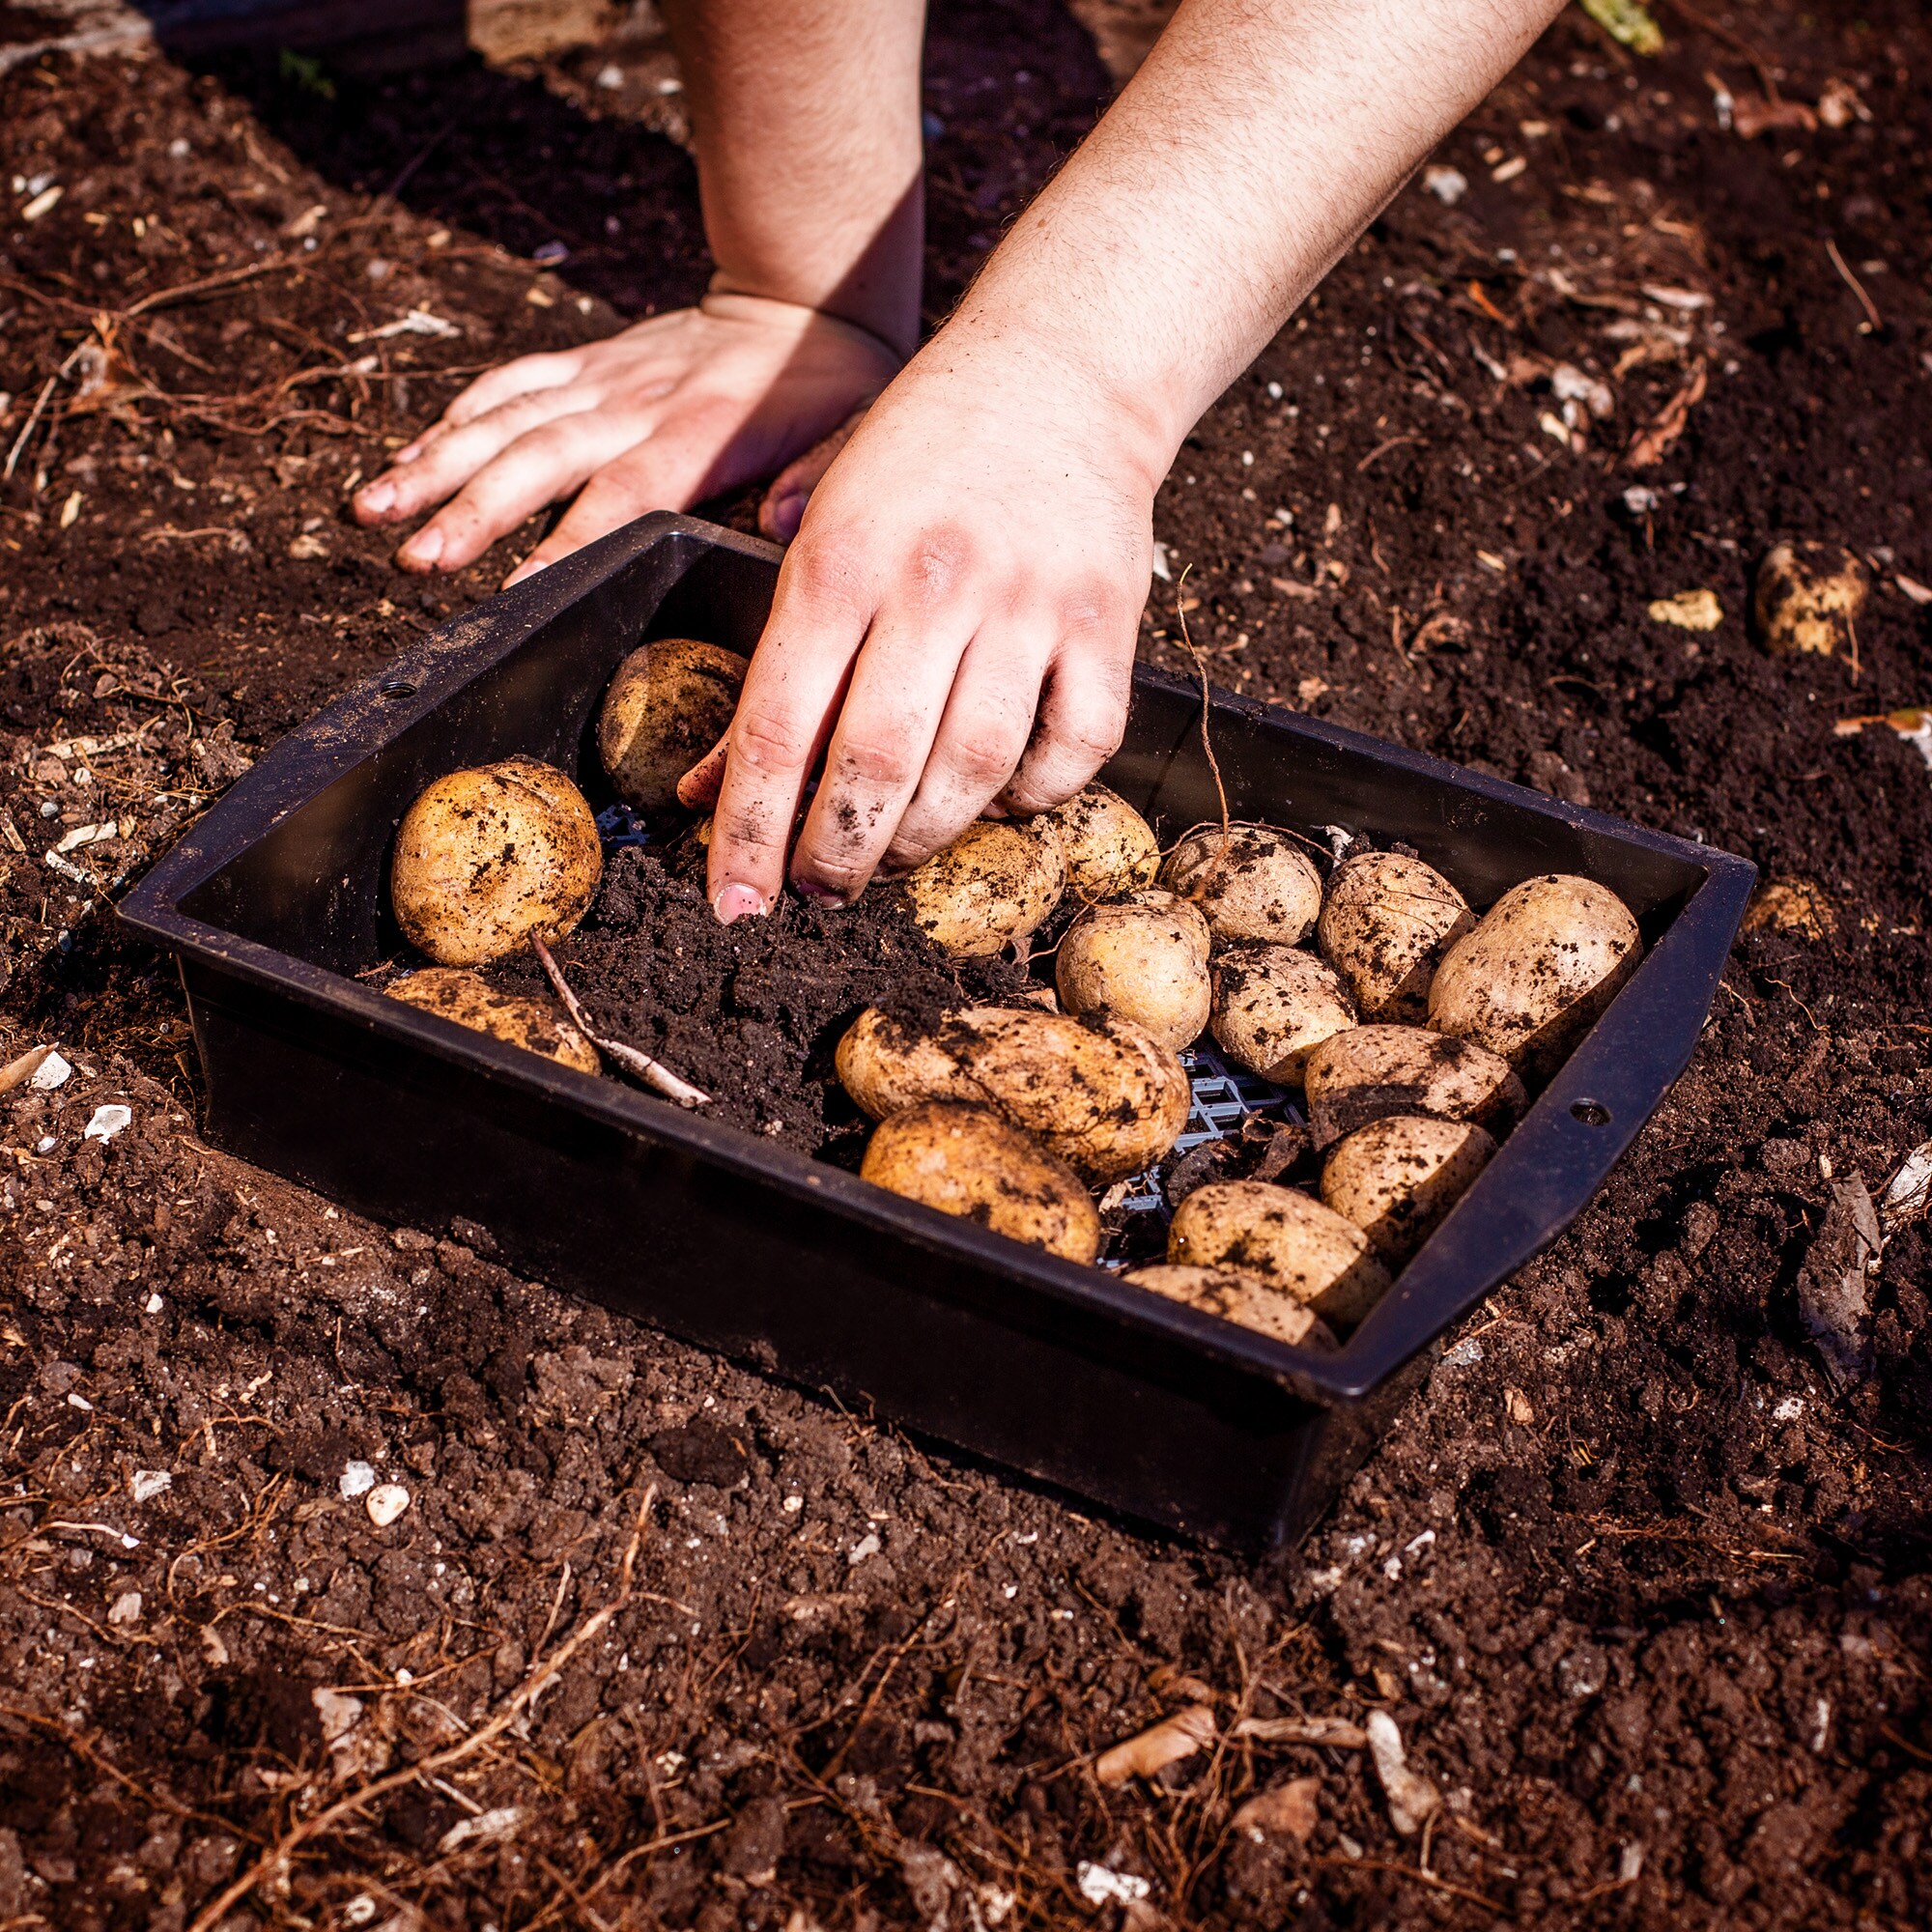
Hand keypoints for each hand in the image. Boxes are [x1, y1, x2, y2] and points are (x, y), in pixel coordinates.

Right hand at [349, 292, 900, 583]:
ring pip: (504, 420)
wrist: (804, 295)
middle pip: (537, 460)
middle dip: (468, 512)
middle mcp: (634, 402)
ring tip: (372, 510)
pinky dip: (456, 419)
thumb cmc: (832, 385)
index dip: (564, 546)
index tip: (513, 594)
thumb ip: (822, 479)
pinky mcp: (587, 362)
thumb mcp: (854, 433)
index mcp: (698, 434)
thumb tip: (788, 522)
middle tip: (414, 559)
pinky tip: (412, 458)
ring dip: (434, 466)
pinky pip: (510, 386)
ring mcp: (604, 379)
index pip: (620, 498)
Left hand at [677, 332, 1160, 918]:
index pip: (781, 727)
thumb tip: (709, 787)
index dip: (750, 832)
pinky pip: (1074, 749)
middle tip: (820, 890)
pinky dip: (1033, 796)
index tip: (731, 905)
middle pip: (875, 768)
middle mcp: (934, 586)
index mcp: (841, 561)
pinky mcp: (1106, 623)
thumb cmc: (918, 458)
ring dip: (924, 840)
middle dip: (836, 856)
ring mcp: (1029, 607)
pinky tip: (998, 796)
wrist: (1059, 371)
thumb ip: (771, 663)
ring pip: (974, 773)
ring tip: (892, 856)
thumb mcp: (822, 533)